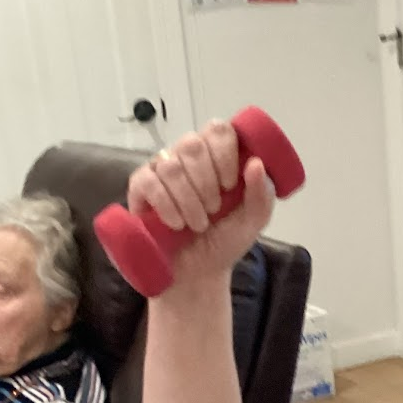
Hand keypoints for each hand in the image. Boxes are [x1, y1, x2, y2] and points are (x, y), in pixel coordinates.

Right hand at [126, 119, 274, 289]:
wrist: (198, 273)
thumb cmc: (224, 243)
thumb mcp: (252, 223)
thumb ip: (261, 196)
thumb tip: (257, 163)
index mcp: (216, 157)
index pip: (218, 130)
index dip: (224, 153)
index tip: (230, 185)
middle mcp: (187, 157)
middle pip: (192, 144)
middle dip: (207, 182)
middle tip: (214, 210)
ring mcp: (162, 169)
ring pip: (171, 166)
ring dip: (189, 200)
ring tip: (197, 224)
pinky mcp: (140, 187)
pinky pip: (148, 181)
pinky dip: (166, 204)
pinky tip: (176, 223)